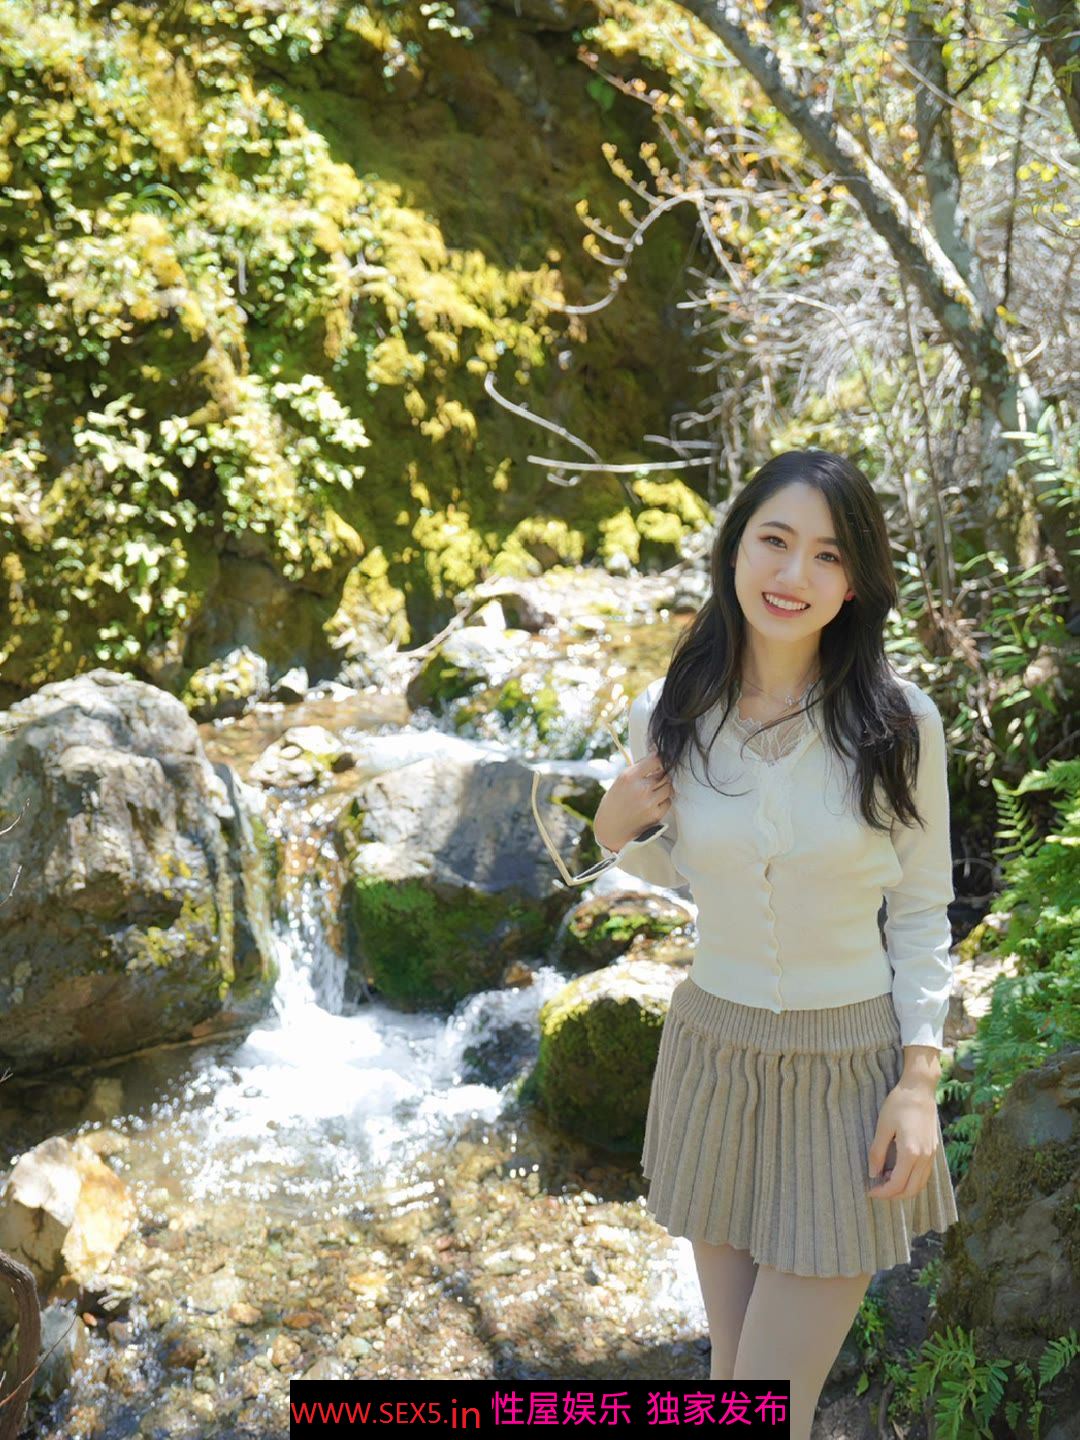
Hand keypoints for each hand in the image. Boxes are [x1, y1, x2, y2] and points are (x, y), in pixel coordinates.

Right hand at [594, 748, 672, 851]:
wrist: (611, 829)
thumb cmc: (614, 803)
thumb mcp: (620, 781)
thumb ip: (638, 770)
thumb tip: (656, 757)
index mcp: (629, 777)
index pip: (656, 760)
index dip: (660, 759)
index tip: (659, 761)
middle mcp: (641, 788)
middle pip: (664, 773)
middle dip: (661, 774)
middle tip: (654, 778)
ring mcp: (650, 802)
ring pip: (669, 787)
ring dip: (664, 786)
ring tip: (653, 791)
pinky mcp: (656, 814)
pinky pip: (668, 801)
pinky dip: (664, 800)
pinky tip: (653, 802)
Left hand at [867, 1079, 939, 1200]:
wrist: (920, 1089)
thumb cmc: (899, 1104)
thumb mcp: (882, 1127)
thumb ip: (877, 1153)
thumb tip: (873, 1174)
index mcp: (911, 1153)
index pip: (897, 1185)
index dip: (882, 1192)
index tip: (869, 1191)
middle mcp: (924, 1158)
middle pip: (911, 1190)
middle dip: (893, 1195)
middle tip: (877, 1190)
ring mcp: (931, 1155)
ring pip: (920, 1185)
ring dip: (904, 1189)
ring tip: (885, 1180)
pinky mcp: (934, 1150)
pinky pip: (924, 1175)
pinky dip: (912, 1180)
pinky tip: (899, 1171)